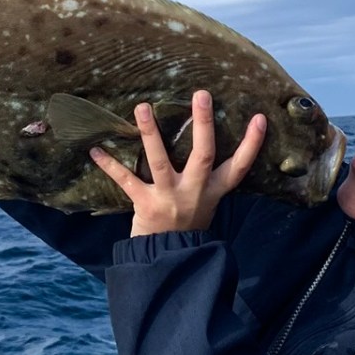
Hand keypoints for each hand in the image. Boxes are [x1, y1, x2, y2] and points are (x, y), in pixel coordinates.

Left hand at [90, 90, 266, 236]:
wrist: (170, 260)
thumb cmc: (188, 226)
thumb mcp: (207, 205)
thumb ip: (209, 180)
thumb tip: (204, 139)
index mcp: (213, 192)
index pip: (239, 166)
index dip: (252, 144)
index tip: (259, 118)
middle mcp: (194, 192)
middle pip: (202, 154)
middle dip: (203, 124)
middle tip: (201, 94)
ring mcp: (169, 197)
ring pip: (160, 161)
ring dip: (150, 133)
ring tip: (142, 107)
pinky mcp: (145, 204)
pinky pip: (125, 180)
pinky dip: (110, 165)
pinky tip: (95, 150)